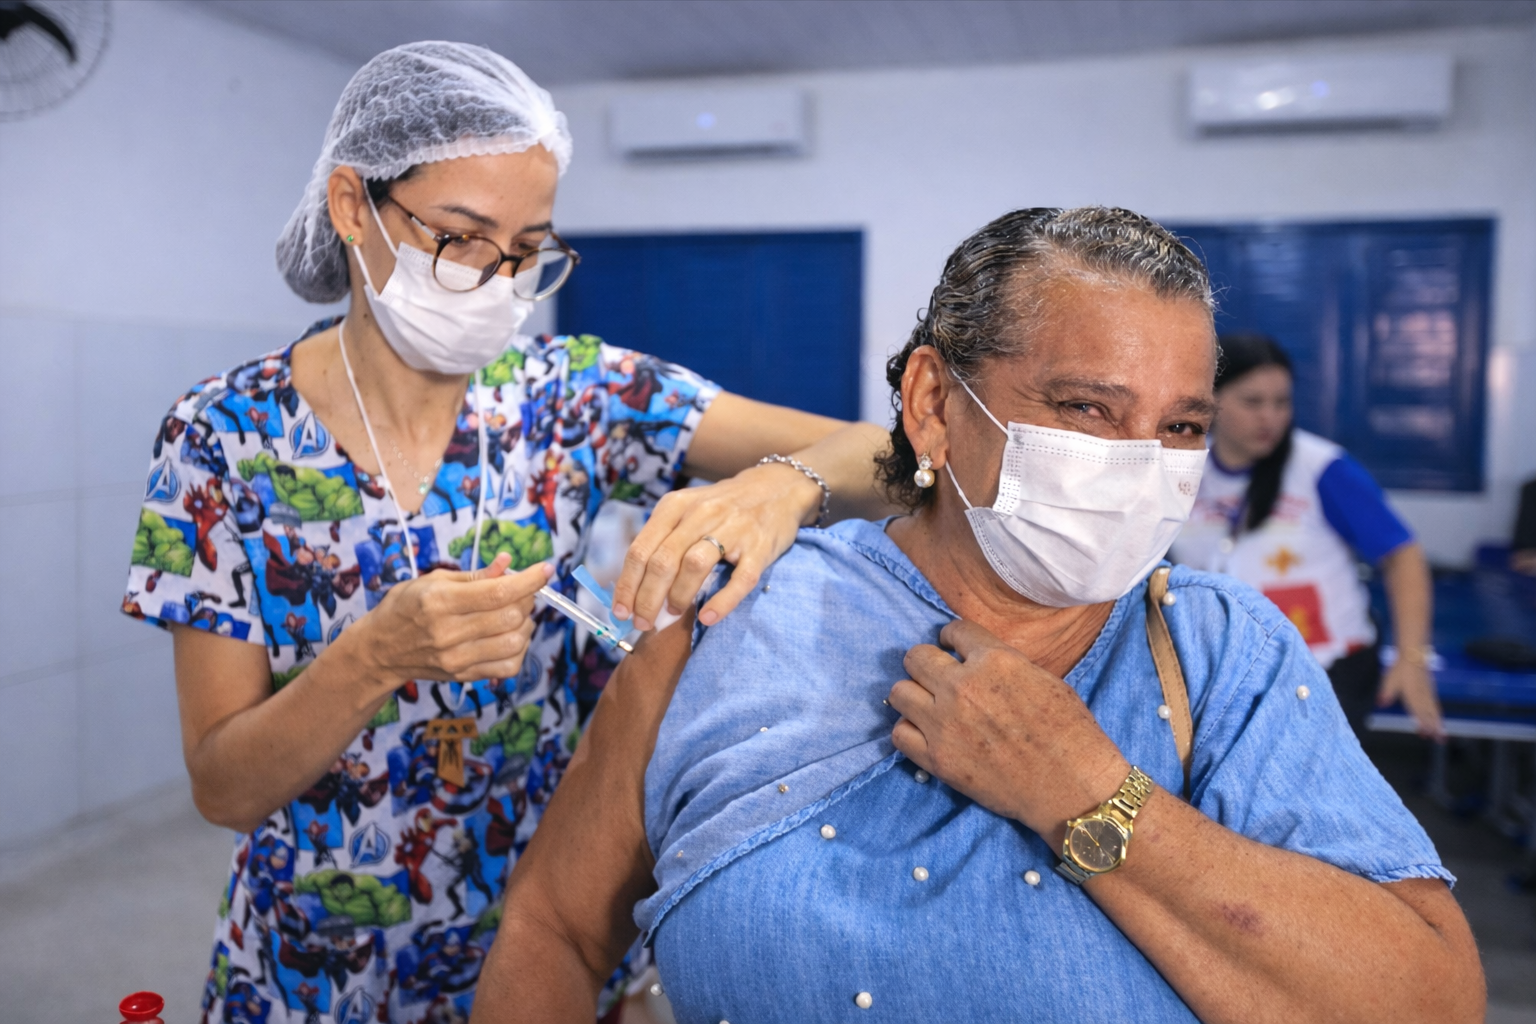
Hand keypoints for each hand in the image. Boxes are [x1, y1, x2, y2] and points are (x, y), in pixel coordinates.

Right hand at [349, 553, 550, 689]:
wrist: (380, 650)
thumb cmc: (405, 608)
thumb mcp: (433, 580)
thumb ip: (475, 575)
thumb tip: (508, 563)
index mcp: (440, 601)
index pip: (498, 592)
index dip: (529, 580)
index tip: (545, 569)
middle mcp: (449, 632)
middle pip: (511, 617)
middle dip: (527, 599)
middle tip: (520, 591)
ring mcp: (457, 658)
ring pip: (515, 642)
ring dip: (525, 624)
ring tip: (514, 614)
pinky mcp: (463, 675)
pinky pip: (508, 667)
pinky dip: (519, 649)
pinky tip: (509, 636)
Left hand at [610, 462, 820, 629]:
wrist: (777, 488)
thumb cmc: (723, 507)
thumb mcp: (686, 510)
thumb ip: (662, 541)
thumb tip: (633, 588)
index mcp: (675, 506)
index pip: (641, 550)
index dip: (627, 585)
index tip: (620, 612)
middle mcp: (701, 514)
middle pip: (663, 561)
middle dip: (647, 599)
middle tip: (644, 622)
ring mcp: (733, 529)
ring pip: (694, 566)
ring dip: (678, 596)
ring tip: (673, 614)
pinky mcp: (760, 547)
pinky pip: (739, 579)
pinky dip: (721, 602)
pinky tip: (708, 617)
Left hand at [889, 619, 1128, 843]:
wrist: (1071, 786)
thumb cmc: (1070, 732)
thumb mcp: (1044, 678)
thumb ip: (1003, 664)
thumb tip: (978, 661)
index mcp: (994, 660)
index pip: (954, 630)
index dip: (952, 638)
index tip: (952, 648)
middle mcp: (962, 686)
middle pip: (916, 657)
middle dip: (927, 662)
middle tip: (938, 676)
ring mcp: (944, 723)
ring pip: (899, 692)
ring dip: (913, 695)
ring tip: (928, 704)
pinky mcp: (937, 758)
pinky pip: (899, 733)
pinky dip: (910, 730)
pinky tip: (926, 733)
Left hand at [1378, 659, 1444, 739]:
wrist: (1414, 656)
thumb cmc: (1400, 668)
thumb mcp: (1389, 680)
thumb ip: (1386, 693)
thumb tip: (1380, 703)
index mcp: (1411, 693)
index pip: (1417, 711)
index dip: (1421, 722)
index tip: (1425, 733)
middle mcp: (1422, 695)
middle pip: (1429, 714)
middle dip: (1434, 728)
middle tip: (1439, 740)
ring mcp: (1428, 693)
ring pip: (1434, 711)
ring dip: (1438, 723)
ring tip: (1441, 735)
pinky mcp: (1430, 691)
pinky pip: (1435, 705)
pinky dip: (1438, 714)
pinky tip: (1439, 720)